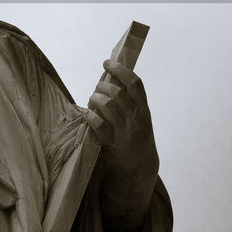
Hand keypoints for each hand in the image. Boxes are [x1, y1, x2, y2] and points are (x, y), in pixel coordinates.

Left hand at [87, 60, 159, 217]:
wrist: (139, 169)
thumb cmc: (136, 138)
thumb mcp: (139, 118)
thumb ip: (128, 100)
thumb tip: (110, 77)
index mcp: (144, 110)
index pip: (135, 83)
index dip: (120, 70)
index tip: (107, 63)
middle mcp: (136, 118)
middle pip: (117, 92)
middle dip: (102, 86)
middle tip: (97, 89)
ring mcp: (124, 130)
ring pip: (107, 105)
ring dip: (95, 99)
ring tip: (92, 101)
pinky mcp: (112, 142)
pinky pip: (98, 124)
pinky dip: (90, 115)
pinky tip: (87, 114)